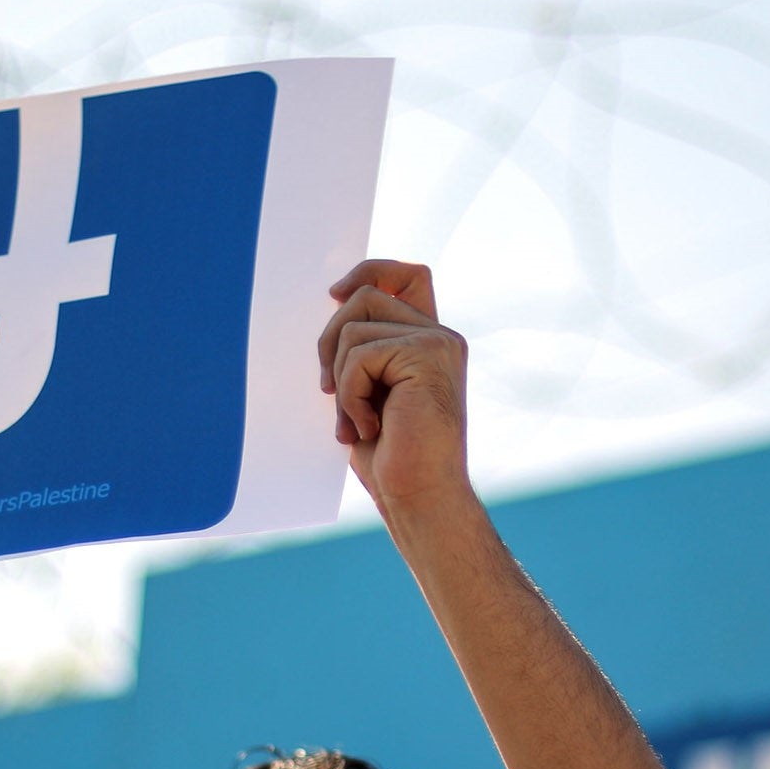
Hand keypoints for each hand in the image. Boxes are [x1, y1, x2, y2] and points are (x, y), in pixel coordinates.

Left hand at [316, 260, 471, 520]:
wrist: (420, 497)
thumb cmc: (393, 456)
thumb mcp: (368, 391)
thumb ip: (363, 350)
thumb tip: (335, 305)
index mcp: (430, 342)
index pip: (407, 275)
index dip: (370, 272)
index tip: (335, 295)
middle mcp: (440, 336)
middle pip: (366, 296)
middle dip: (330, 341)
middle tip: (329, 392)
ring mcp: (436, 343)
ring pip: (354, 326)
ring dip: (341, 379)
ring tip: (357, 421)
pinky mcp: (425, 355)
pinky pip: (360, 355)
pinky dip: (350, 395)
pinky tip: (369, 427)